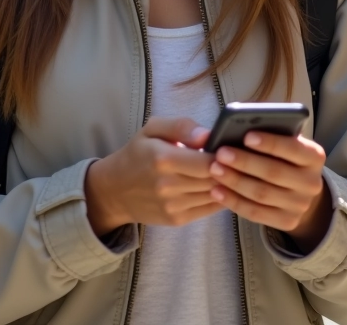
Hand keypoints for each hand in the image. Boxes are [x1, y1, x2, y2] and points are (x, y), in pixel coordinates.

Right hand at [85, 117, 220, 235]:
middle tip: (231, 160)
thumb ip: (181, 126)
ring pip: (215, 195)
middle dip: (227, 169)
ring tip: (226, 171)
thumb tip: (208, 135)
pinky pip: (209, 209)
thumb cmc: (137, 154)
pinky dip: (218, 197)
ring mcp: (173, 206)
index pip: (208, 161)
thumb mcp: (152, 129)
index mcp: (163, 159)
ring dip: (224, 184)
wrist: (115, 191)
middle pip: (214, 179)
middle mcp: (168, 185)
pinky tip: (216, 186)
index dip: (224, 156)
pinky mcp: (177, 220)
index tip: (227, 149)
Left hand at [207, 131, 332, 252]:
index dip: (270, 142)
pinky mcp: (288, 222)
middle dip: (244, 162)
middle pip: (274, 172)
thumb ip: (270, 133)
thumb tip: (240, 128)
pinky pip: (256, 213)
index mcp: (314, 157)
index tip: (246, 136)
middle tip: (220, 153)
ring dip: (235, 181)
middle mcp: (312, 183)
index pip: (293, 148)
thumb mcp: (285, 142)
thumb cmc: (283, 157)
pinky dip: (234, 201)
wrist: (298, 191)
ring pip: (262, 194)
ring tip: (215, 169)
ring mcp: (301, 205)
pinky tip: (217, 190)